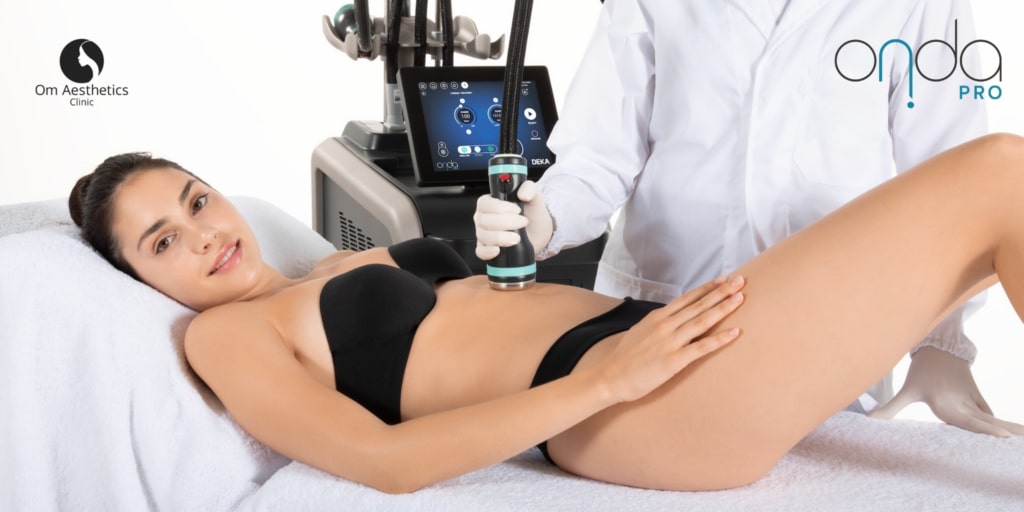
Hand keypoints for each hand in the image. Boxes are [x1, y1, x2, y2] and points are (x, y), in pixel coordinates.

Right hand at [474, 180, 553, 259]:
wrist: (539, 232)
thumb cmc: (532, 214)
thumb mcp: (534, 197)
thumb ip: (530, 188)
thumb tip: (523, 193)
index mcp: (489, 203)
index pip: (485, 204)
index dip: (500, 207)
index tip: (516, 209)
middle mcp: (483, 218)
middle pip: (485, 221)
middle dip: (507, 223)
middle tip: (522, 222)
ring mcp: (484, 234)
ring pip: (484, 236)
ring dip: (502, 238)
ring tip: (517, 237)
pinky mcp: (487, 249)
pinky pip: (481, 252)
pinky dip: (488, 252)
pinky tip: (499, 250)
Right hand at [599, 276, 745, 403]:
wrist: (610, 377)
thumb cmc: (623, 358)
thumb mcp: (639, 331)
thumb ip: (656, 324)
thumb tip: (668, 319)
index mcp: (657, 317)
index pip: (687, 298)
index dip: (707, 288)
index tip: (723, 279)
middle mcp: (665, 325)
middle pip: (699, 305)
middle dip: (721, 292)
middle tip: (740, 280)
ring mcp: (670, 342)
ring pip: (702, 321)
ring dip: (723, 308)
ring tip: (740, 298)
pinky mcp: (674, 360)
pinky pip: (701, 347)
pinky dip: (719, 339)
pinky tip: (735, 332)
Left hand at [868, 346, 1023, 436]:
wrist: (939, 345)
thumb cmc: (922, 370)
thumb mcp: (906, 390)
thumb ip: (889, 409)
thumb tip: (868, 420)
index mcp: (948, 405)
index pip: (970, 422)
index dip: (988, 430)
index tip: (1006, 437)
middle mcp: (963, 404)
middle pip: (985, 423)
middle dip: (1001, 434)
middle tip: (1015, 442)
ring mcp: (972, 400)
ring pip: (990, 419)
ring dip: (1003, 430)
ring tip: (1018, 440)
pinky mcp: (977, 396)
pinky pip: (988, 413)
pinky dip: (997, 424)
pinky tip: (1009, 435)